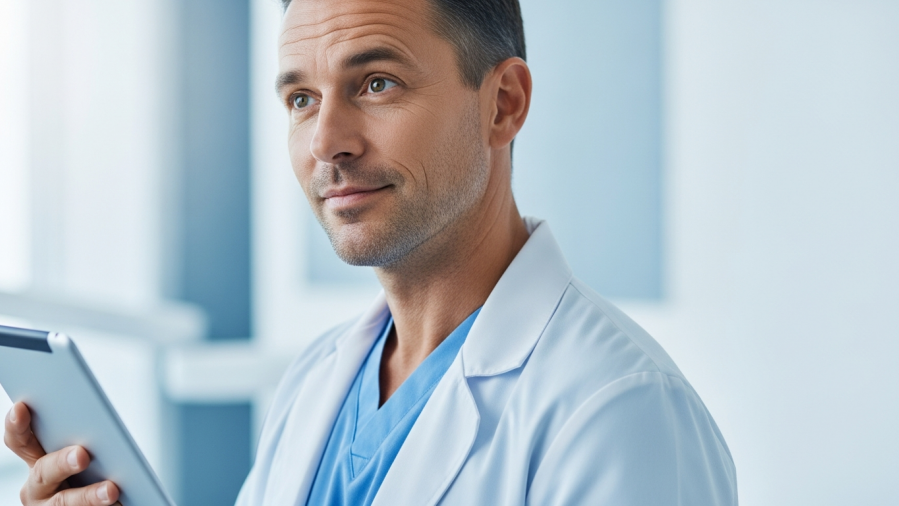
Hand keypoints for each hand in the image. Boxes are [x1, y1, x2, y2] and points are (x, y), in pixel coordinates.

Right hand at [4, 402, 119, 505]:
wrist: (111, 498)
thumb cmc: (96, 469)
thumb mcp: (87, 450)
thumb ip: (85, 437)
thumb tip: (102, 421)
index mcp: (38, 460)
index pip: (21, 441)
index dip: (17, 425)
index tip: (22, 408)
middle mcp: (38, 486)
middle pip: (44, 472)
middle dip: (62, 463)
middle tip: (82, 454)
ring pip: (64, 502)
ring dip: (87, 495)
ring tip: (111, 489)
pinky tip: (121, 500)